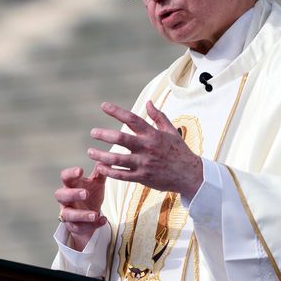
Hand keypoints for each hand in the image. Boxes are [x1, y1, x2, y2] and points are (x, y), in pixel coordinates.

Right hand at [54, 164, 107, 250]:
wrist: (90, 216)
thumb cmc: (91, 194)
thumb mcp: (97, 183)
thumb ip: (101, 172)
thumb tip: (107, 158)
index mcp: (70, 185)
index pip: (65, 177)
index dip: (70, 174)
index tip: (80, 171)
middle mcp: (65, 199)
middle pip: (61, 195)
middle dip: (72, 194)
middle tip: (85, 193)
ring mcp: (68, 213)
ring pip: (68, 215)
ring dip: (81, 215)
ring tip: (95, 214)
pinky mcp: (73, 226)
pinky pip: (79, 227)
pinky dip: (91, 225)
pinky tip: (103, 220)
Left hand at [87, 101, 202, 197]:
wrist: (190, 175)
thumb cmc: (179, 151)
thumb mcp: (171, 131)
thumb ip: (158, 116)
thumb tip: (148, 102)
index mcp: (153, 134)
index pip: (132, 119)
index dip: (117, 111)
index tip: (103, 106)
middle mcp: (147, 148)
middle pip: (121, 139)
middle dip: (104, 135)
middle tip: (93, 132)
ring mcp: (144, 164)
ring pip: (118, 159)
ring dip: (101, 155)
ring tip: (90, 152)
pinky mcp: (142, 178)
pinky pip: (122, 175)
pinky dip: (109, 171)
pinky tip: (100, 167)